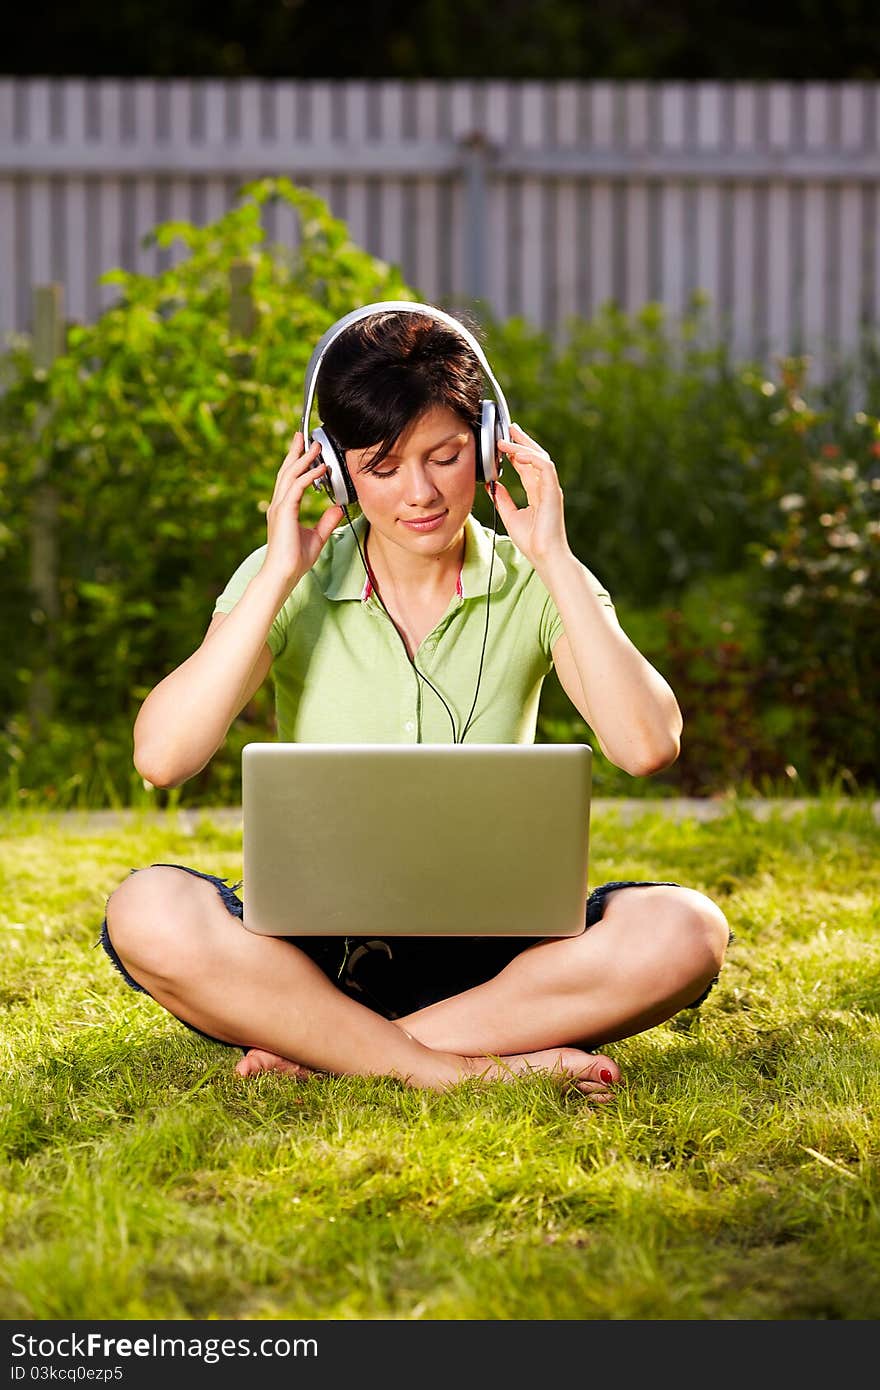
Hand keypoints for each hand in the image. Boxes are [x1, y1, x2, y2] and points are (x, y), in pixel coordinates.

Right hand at [263, 431, 344, 584]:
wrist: (283, 574)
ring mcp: (279, 507)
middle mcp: (279, 505)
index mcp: (284, 509)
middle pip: (286, 471)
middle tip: (302, 436)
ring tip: (314, 445)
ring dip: (303, 458)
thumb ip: (326, 521)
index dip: (297, 463)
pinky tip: (320, 468)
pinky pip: (297, 487)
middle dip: (295, 452)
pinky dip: (308, 475)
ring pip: (290, 475)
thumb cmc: (295, 560)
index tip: (306, 450)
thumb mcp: (317, 537)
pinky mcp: (284, 512)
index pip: (290, 480)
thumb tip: (337, 508)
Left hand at [491, 423, 570, 568]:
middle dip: (522, 441)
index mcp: (537, 492)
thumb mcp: (510, 516)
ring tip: (506, 439)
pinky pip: (545, 467)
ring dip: (523, 446)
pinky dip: (532, 458)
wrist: (544, 556)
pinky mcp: (553, 491)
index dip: (516, 452)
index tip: (503, 442)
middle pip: (535, 456)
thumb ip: (502, 499)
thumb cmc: (531, 542)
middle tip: (509, 428)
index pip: (527, 466)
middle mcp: (545, 487)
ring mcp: (551, 488)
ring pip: (540, 458)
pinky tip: (518, 454)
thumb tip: (493, 485)